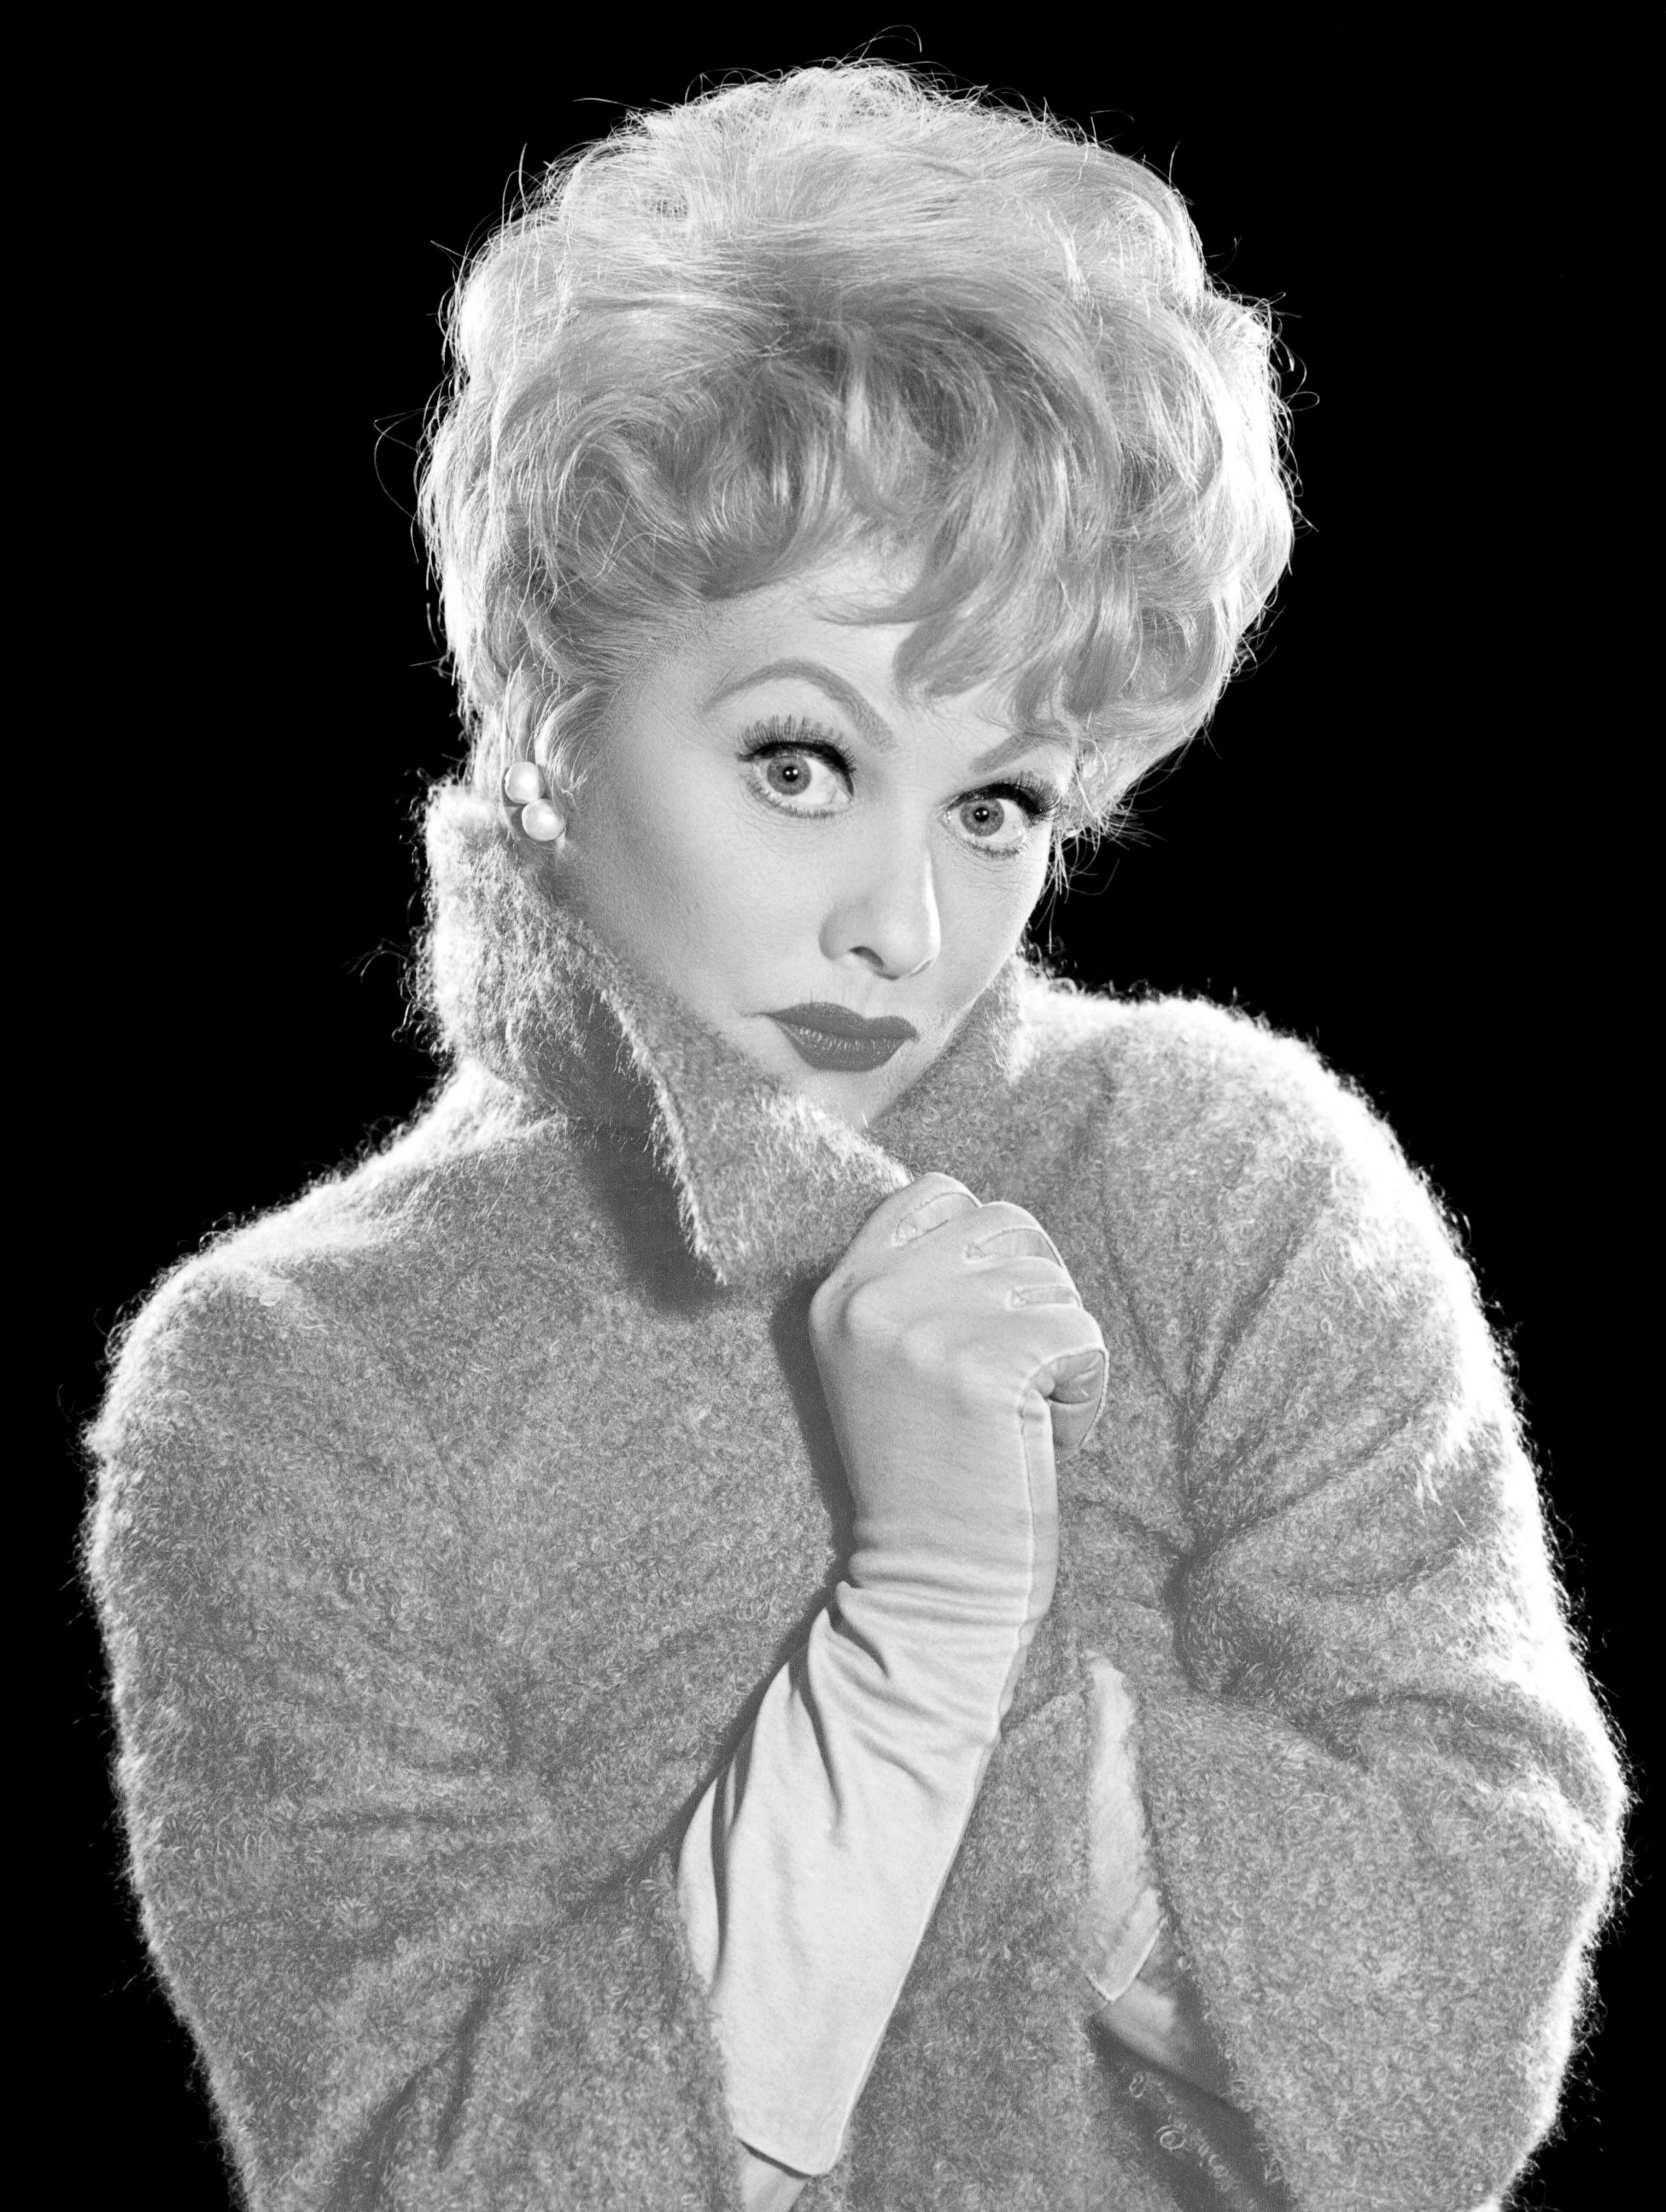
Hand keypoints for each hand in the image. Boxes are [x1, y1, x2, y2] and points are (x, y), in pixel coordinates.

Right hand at [810, 1173, 1106, 1661]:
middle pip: (1008, 1222)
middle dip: (1037, 1292)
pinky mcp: (987, 1365)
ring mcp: (924, 1327)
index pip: (937, 1191)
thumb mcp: (889, 1362)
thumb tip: (1001, 1223)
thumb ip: (920, 1285)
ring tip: (1022, 1415)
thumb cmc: (929, 1477)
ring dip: (1062, 1348)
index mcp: (838, 1290)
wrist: (927, 1586)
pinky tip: (1048, 1437)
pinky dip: (1086, 1392)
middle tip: (1017, 1374)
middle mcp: (871, 1296)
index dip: (988, 1244)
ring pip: (1052, 1280)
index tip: (993, 1315)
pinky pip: (1083, 1336)